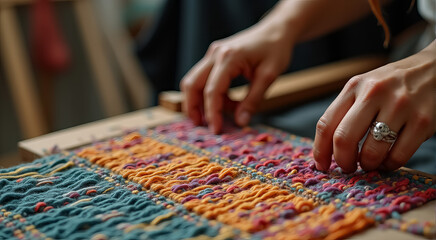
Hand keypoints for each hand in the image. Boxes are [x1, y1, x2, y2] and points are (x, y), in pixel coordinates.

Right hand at [180, 20, 293, 133]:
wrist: (276, 30)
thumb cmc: (275, 49)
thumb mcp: (269, 76)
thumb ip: (253, 100)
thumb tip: (240, 122)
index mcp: (229, 57)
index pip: (212, 90)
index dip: (212, 113)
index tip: (216, 130)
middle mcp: (215, 54)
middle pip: (192, 84)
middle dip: (193, 108)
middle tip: (202, 126)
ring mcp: (212, 54)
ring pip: (193, 81)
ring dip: (199, 101)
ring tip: (217, 116)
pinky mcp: (214, 57)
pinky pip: (204, 77)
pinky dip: (210, 93)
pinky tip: (228, 102)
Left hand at [314, 40, 435, 172]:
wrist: (435, 68)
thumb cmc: (392, 85)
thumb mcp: (365, 87)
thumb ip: (345, 111)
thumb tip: (325, 149)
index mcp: (354, 86)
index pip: (326, 124)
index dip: (320, 150)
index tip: (321, 165)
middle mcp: (374, 93)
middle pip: (343, 139)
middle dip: (342, 161)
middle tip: (347, 168)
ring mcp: (400, 106)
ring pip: (371, 152)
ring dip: (367, 165)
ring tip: (369, 163)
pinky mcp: (423, 121)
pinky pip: (398, 156)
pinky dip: (389, 165)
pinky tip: (388, 161)